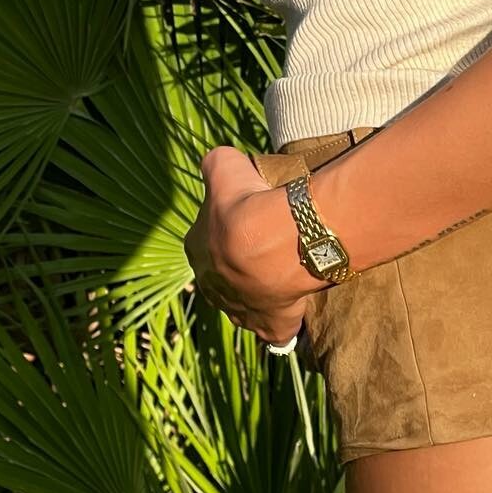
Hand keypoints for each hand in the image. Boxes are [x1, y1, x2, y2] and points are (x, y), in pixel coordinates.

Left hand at [183, 145, 319, 349]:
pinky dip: (283, 321)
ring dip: (260, 288)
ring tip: (284, 268)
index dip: (226, 224)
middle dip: (241, 260)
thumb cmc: (248, 203)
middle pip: (225, 270)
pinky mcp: (270, 325)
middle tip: (268, 241)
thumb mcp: (225, 165)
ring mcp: (240, 310)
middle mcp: (212, 285)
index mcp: (197, 248)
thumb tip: (218, 163)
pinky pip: (275, 329)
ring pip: (246, 300)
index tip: (247, 214)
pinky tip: (294, 307)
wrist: (281, 241)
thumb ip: (216, 164)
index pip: (206, 235)